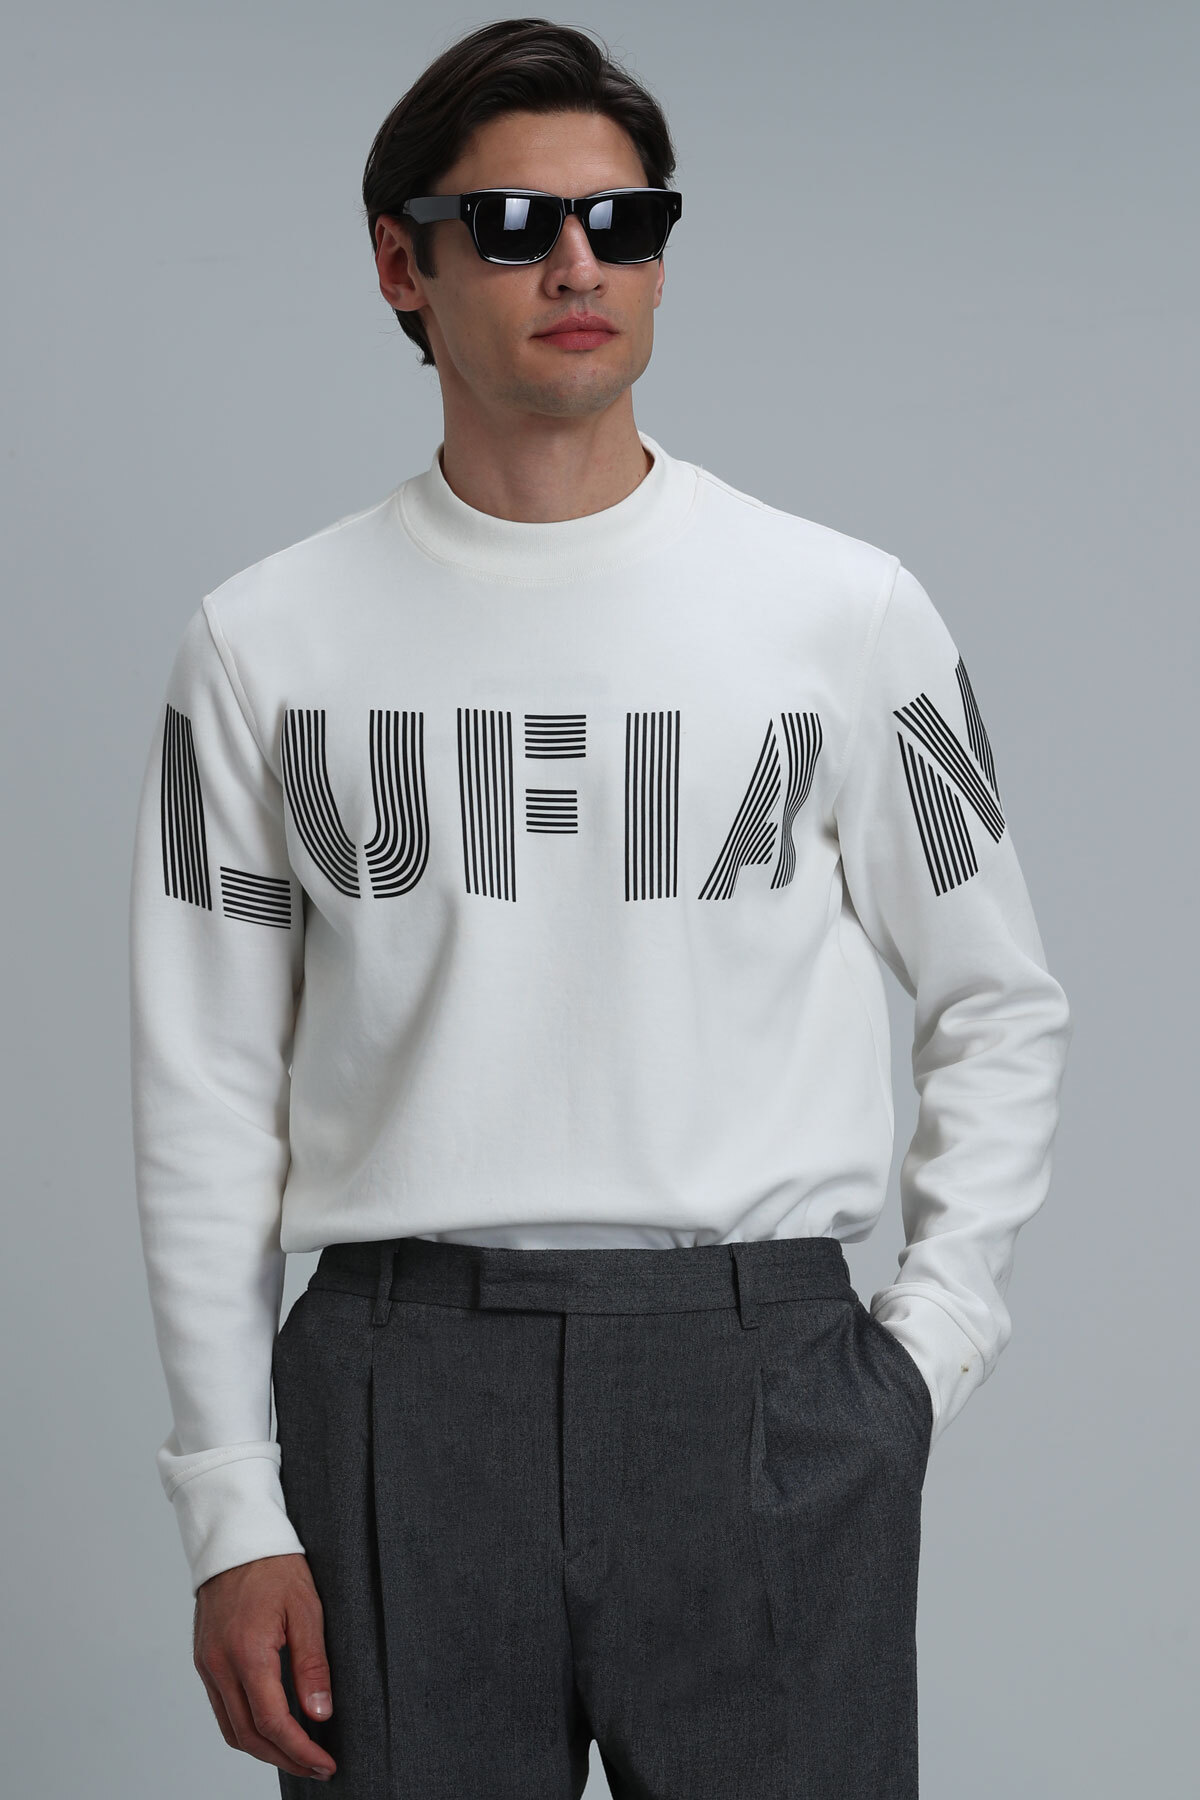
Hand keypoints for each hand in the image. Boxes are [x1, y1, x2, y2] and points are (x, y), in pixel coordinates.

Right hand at [192, 1552, 336, 1781]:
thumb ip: (312, 1664)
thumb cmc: (275, 1567)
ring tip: (297, 1754)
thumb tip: (320, 1714)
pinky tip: (270, 1727)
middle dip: (285, 1759)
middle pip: (249, 1736)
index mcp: (247, 1653)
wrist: (236, 1539)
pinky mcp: (204, 1661)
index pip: (273, 1722)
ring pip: (231, 1729)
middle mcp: (219, 1666)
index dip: (301, 1750)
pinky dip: (245, 1728)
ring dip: (264, 1749)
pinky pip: (222, 1709)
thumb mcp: (306, 1609)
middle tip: (317, 1767)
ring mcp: (207, 1665)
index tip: (325, 1764)